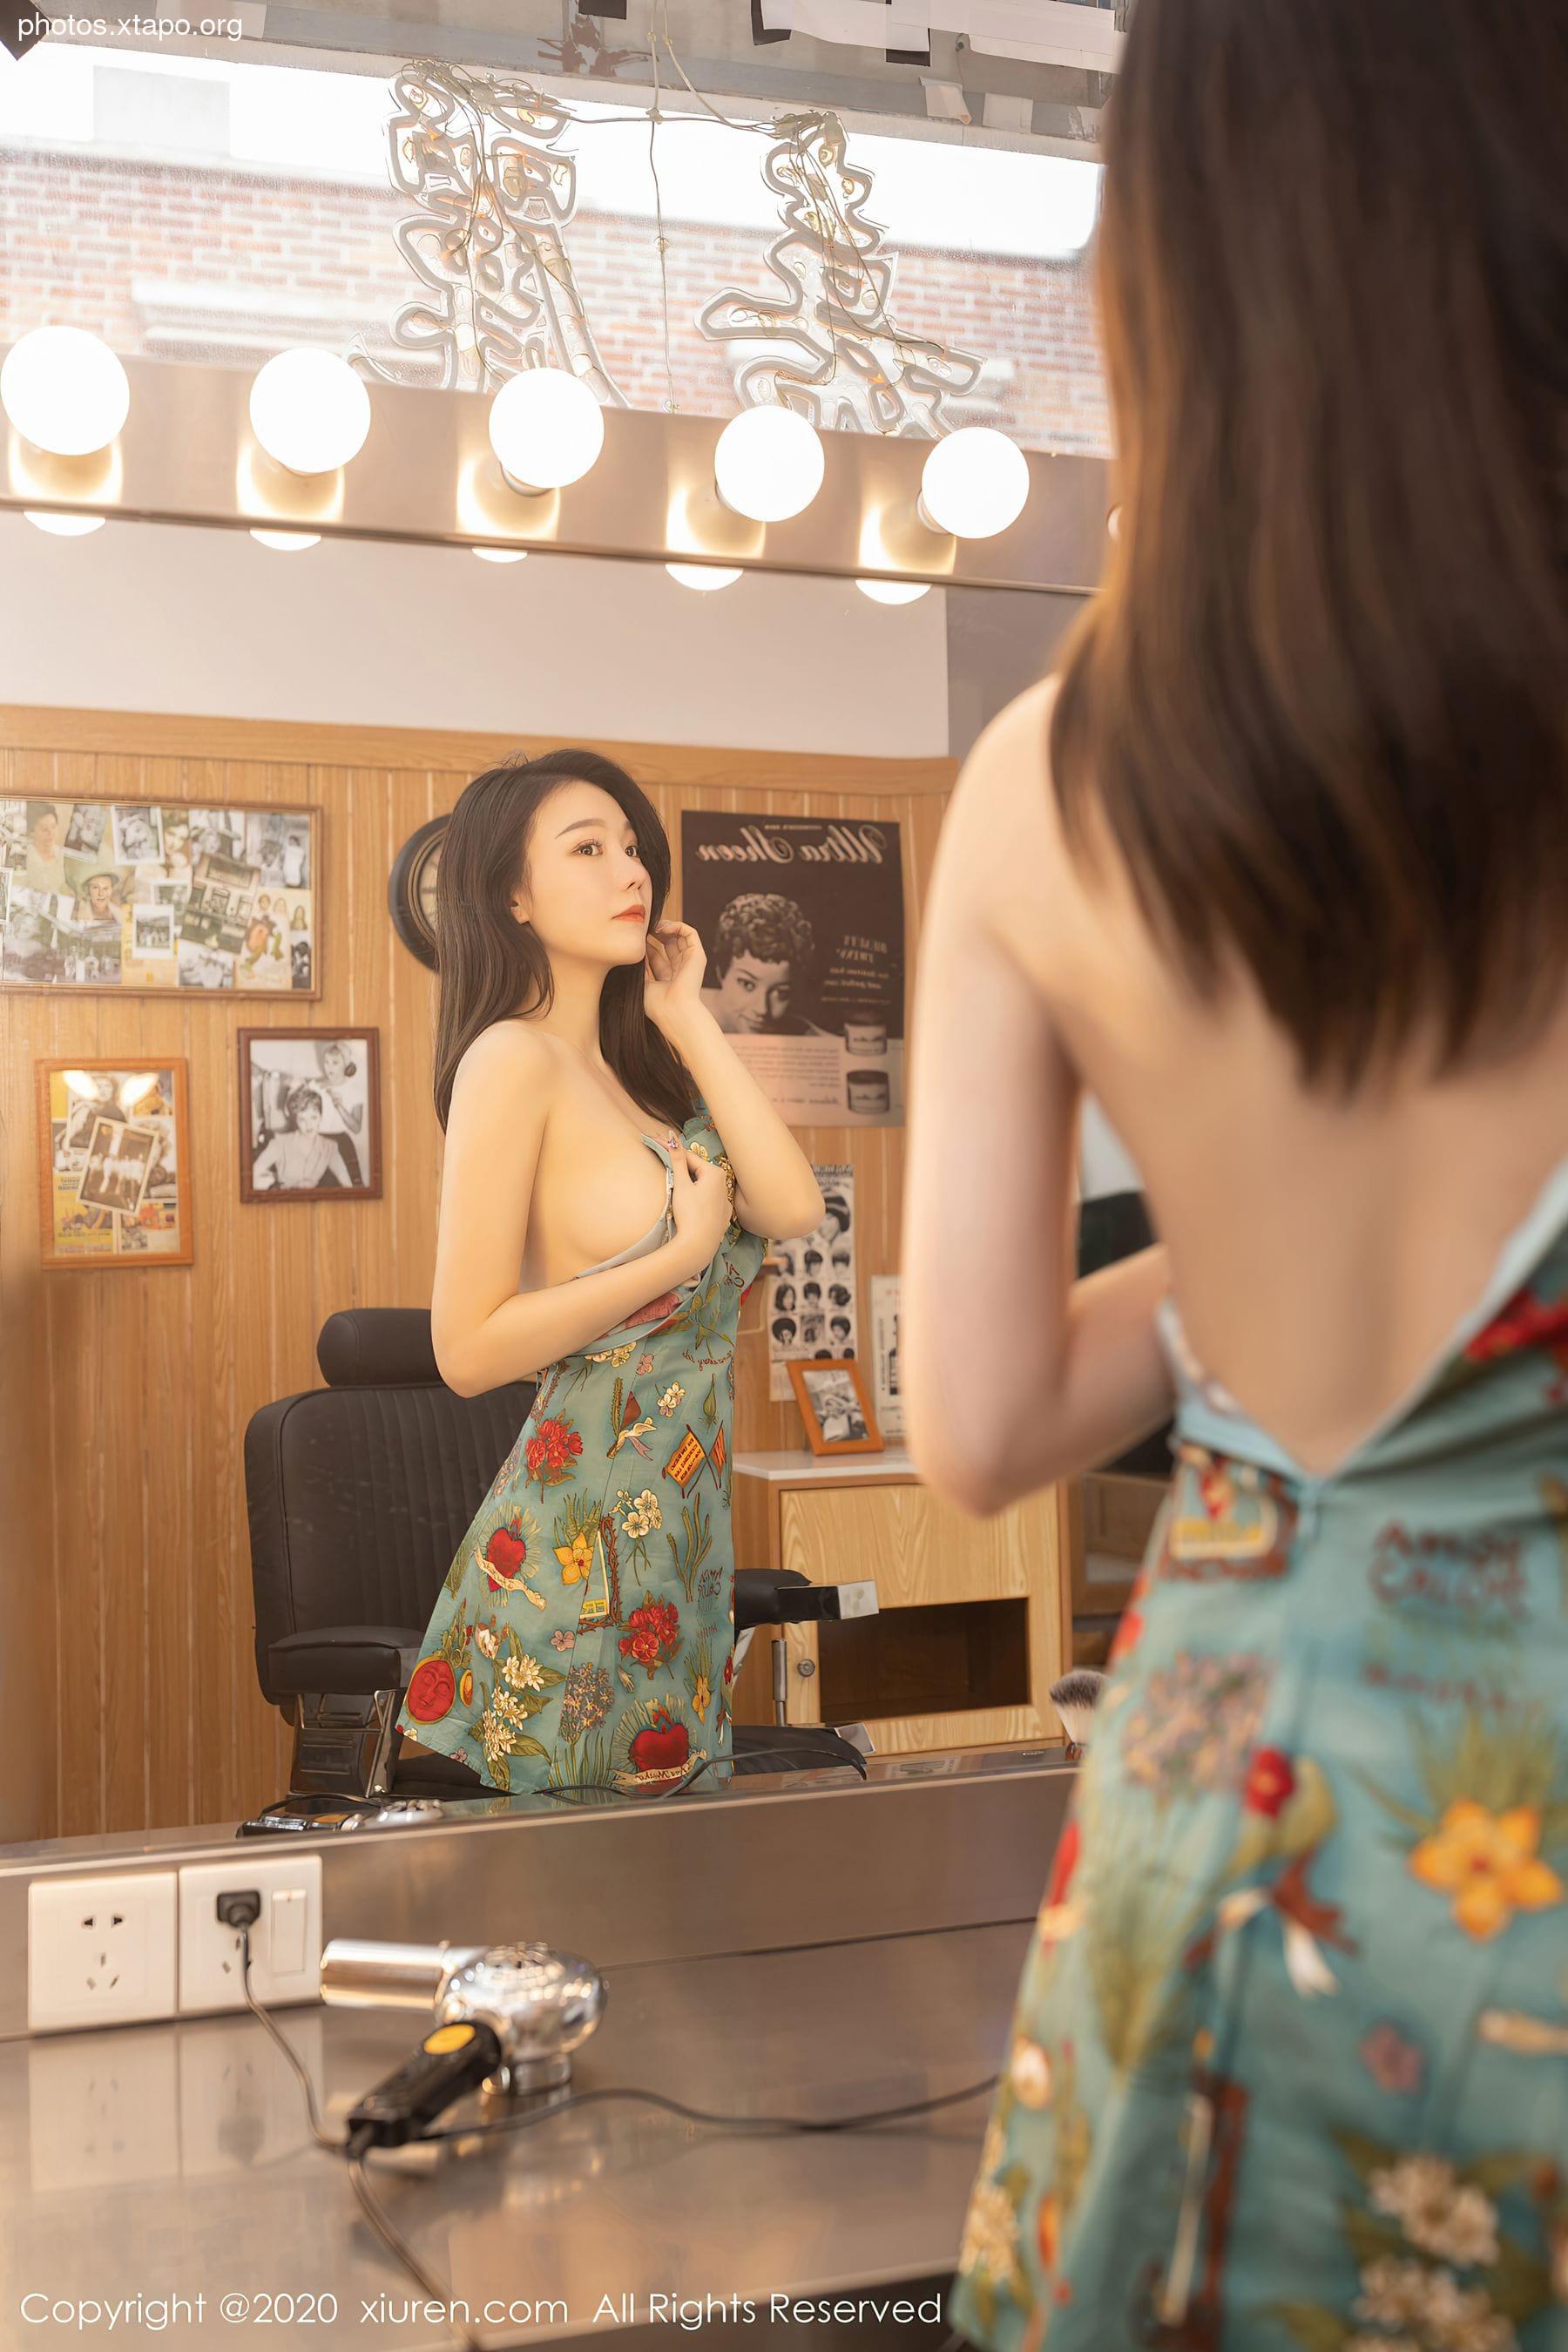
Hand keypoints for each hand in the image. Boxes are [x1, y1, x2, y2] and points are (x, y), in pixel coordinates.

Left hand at [643, 919, 707, 1036]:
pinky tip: (662, 928)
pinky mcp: (698, 955)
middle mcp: (681, 969)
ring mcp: (690, 962)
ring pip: (681, 936)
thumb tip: (634, 952)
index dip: (647, 946)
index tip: (636, 941)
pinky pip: (690, 933)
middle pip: (669, 945)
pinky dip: (677, 926)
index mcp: (668, 979)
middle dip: (657, 934)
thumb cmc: (657, 1005)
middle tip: (644, 929)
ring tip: (654, 926)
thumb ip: (640, 968)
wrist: (674, 1011)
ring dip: (667, 927)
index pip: (657, 957)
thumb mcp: (642, 984)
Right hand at [666, 1147, 730, 1277]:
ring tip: (672, 1177)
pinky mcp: (721, 1215)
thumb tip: (672, 1137)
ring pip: (702, 1185)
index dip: (671, 1150)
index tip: (656, 1141)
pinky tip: (687, 1200)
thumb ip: (677, 1161)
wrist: (698, 1245)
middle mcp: (723, 1184)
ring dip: (688, 1180)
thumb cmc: (690, 1214)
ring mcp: (723, 1201)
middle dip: (679, 1165)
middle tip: (661, 1156)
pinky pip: (707, 1199)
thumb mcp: (681, 1185)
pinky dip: (696, 1196)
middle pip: (696, 1170)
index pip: (688, 1157)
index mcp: (715, 1173)